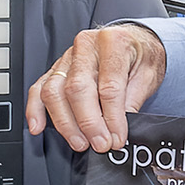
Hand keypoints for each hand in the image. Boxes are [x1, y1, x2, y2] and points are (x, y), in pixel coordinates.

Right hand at [25, 23, 166, 152]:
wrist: (133, 41)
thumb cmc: (140, 55)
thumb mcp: (149, 73)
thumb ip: (134, 99)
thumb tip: (119, 127)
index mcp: (113, 42)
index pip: (108, 86)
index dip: (112, 117)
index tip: (117, 137)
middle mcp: (86, 46)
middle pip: (78, 89)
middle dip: (88, 123)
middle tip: (100, 143)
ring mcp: (67, 57)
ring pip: (55, 91)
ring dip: (65, 123)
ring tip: (80, 142)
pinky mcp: (56, 68)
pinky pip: (39, 88)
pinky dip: (35, 110)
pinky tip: (38, 126)